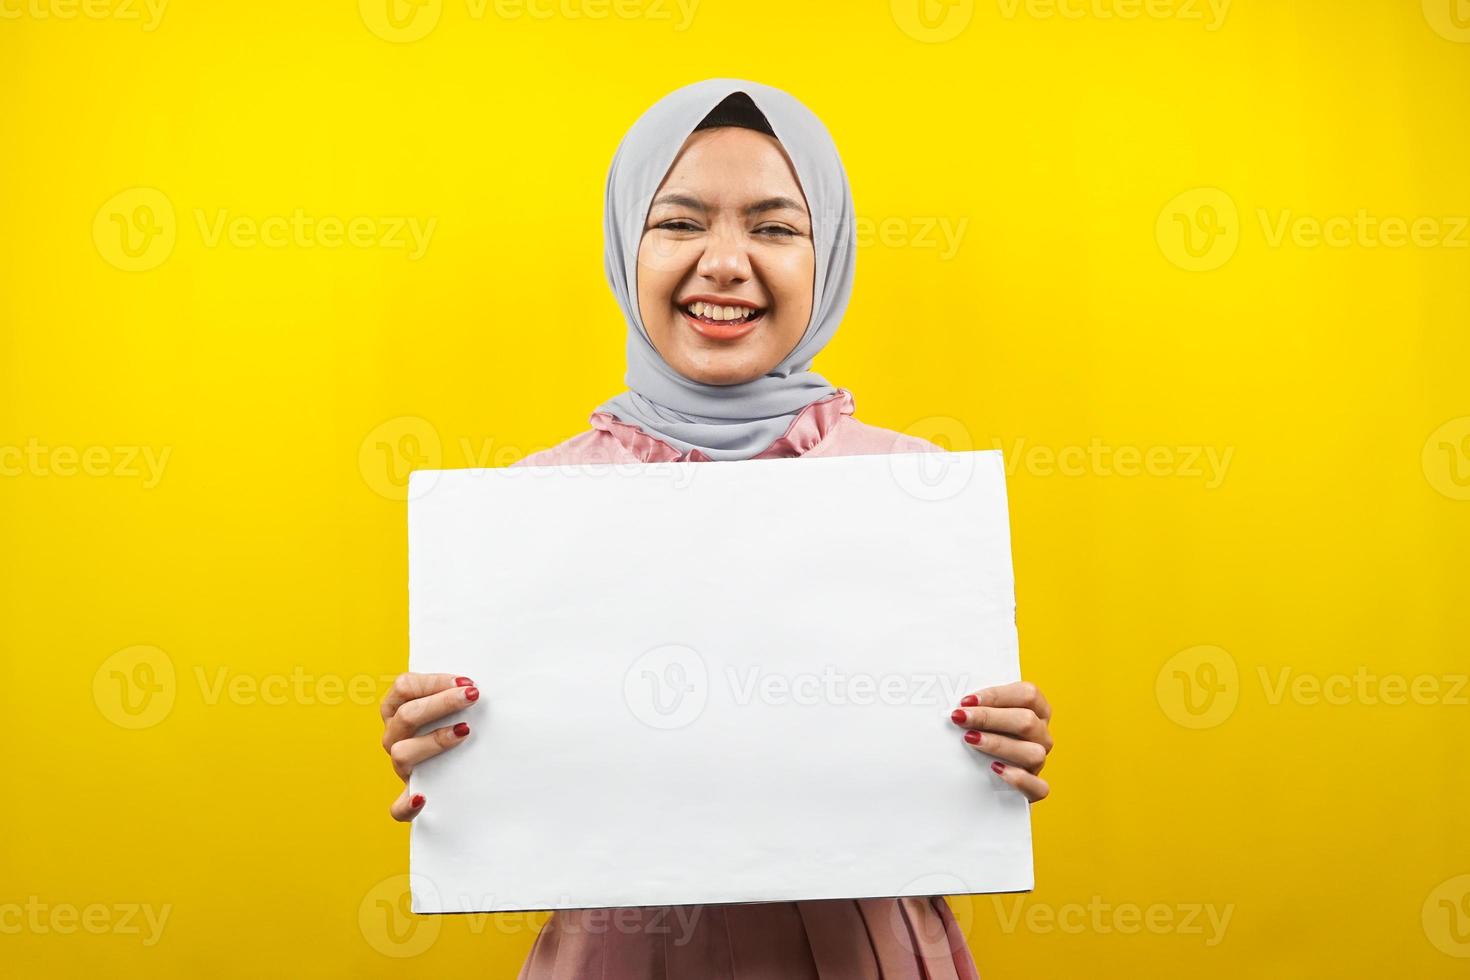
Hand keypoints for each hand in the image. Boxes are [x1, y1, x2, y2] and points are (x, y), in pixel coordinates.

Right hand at [380, 672, 480, 820]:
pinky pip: (398, 806)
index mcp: (398, 710)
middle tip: (473, 696)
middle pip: (406, 716)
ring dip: (433, 740)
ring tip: (463, 732)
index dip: (434, 682)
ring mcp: (401, 767)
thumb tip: (477, 685)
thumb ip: (455, 693)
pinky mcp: (408, 798)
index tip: (467, 682)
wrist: (462, 774)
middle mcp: (395, 737)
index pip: (403, 687)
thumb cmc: (457, 727)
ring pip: (402, 753)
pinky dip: (407, 804)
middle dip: (441, 703)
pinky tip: (423, 797)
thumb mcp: (452, 707)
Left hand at [949, 680, 1052, 801]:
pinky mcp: (1035, 789)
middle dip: (989, 717)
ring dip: (999, 744)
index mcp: (1037, 711)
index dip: (997, 695)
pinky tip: (996, 769)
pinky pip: (1038, 786)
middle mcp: (1041, 735)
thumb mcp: (984, 718)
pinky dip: (1018, 778)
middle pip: (1027, 721)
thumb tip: (960, 704)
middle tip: (961, 718)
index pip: (1028, 694)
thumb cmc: (983, 738)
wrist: (981, 784)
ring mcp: (1039, 762)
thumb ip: (979, 707)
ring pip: (1033, 752)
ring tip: (971, 740)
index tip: (967, 701)